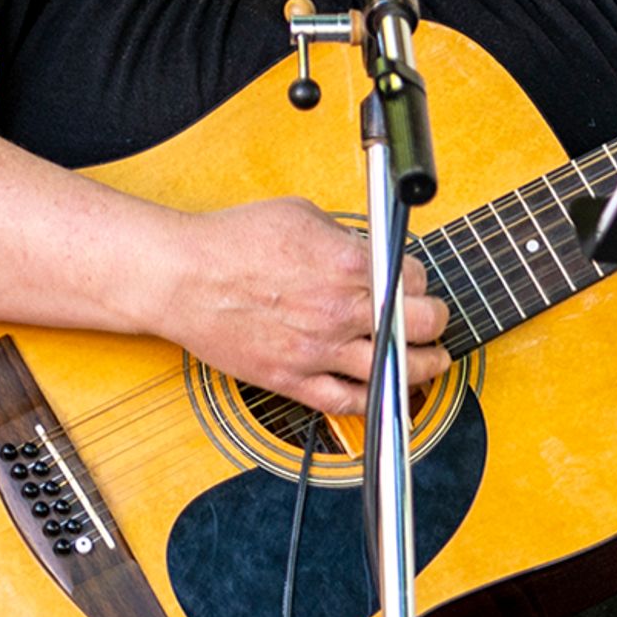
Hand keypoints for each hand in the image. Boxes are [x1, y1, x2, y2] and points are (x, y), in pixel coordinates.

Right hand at [161, 198, 452, 422]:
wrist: (180, 277)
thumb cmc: (231, 241)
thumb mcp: (302, 215)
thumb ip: (345, 236)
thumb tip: (370, 249)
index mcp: (348, 264)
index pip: (413, 277)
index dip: (418, 280)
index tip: (413, 284)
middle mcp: (339, 309)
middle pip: (420, 325)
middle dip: (436, 321)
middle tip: (435, 321)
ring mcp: (317, 349)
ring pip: (394, 369)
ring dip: (424, 367)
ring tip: (432, 363)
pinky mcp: (291, 378)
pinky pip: (346, 401)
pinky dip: (374, 400)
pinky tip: (386, 392)